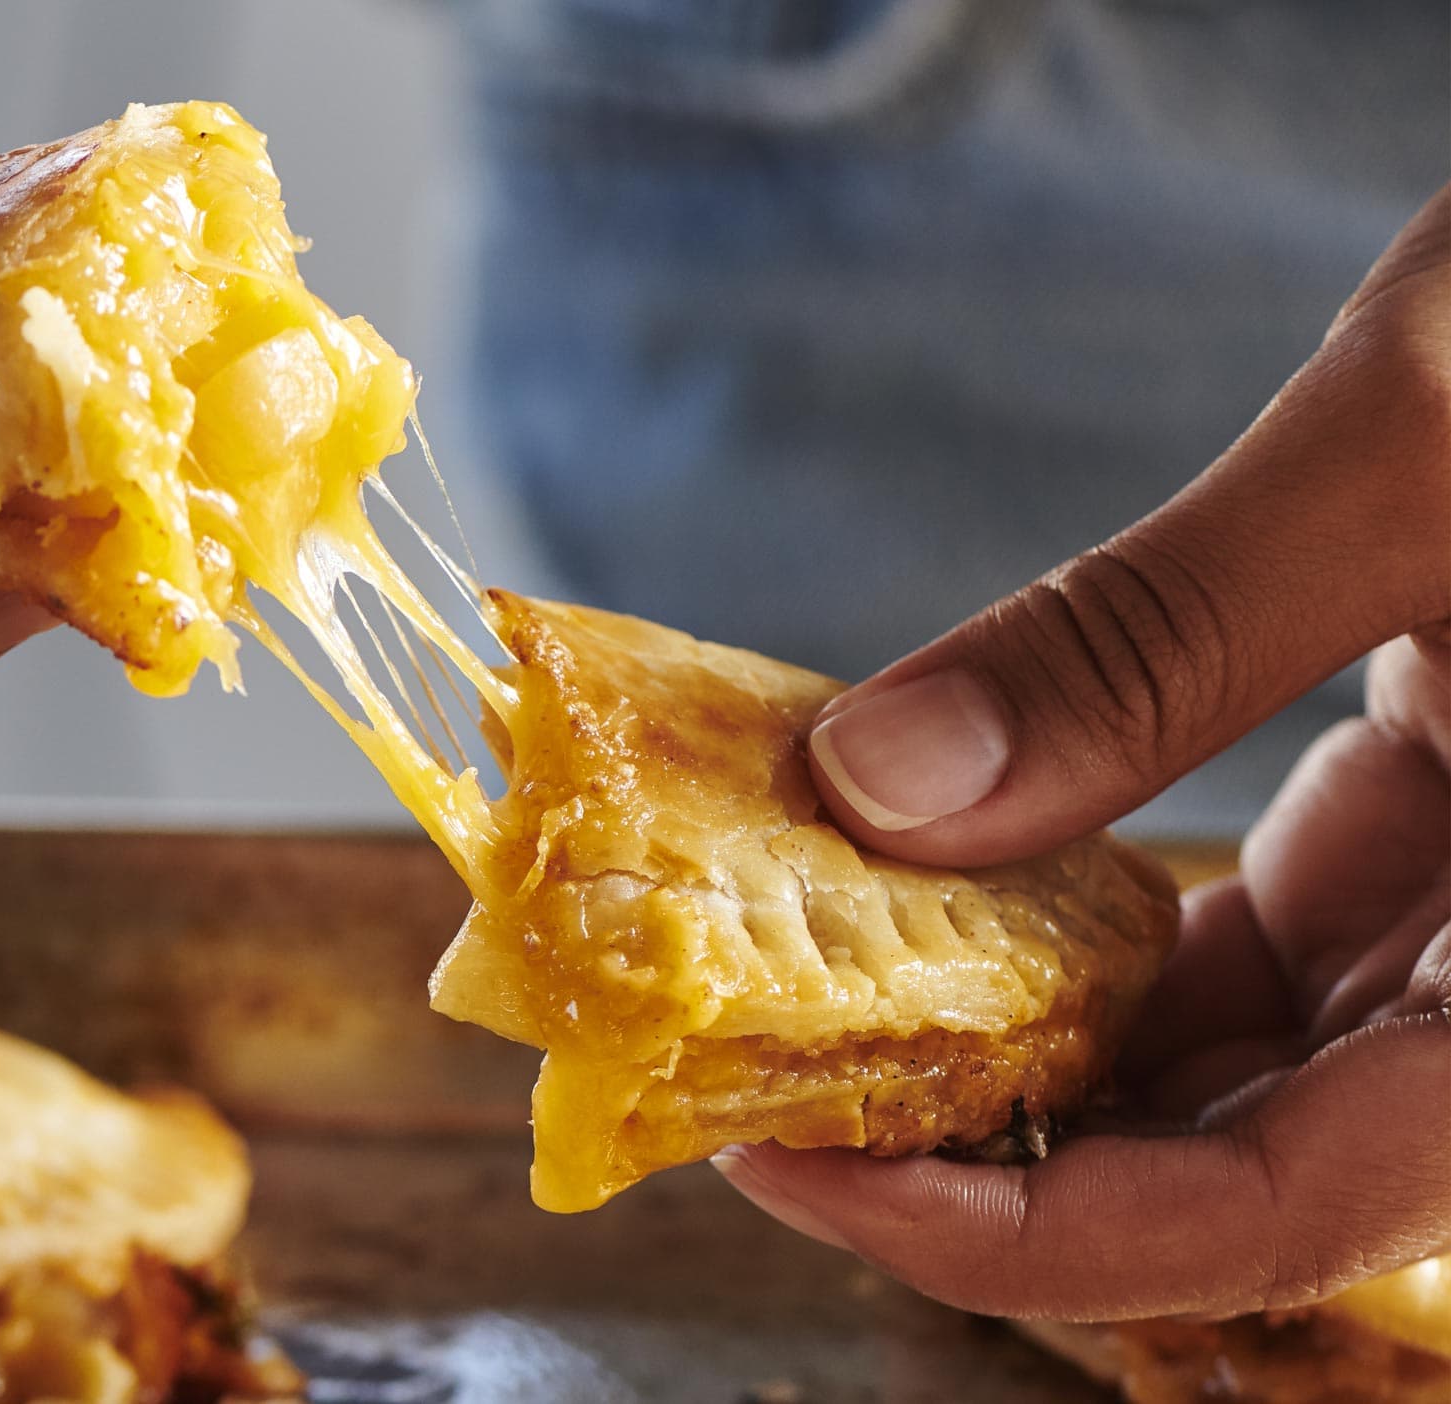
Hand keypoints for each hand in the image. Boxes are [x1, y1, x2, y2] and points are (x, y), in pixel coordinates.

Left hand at [711, 181, 1450, 1321]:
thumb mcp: (1424, 446)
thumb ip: (1155, 636)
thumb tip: (875, 786)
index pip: (1295, 1206)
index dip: (1034, 1232)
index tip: (807, 1177)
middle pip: (1251, 1168)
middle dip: (994, 1152)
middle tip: (760, 1084)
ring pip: (1247, 1068)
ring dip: (1031, 1045)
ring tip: (822, 990)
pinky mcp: (1450, 838)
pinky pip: (1262, 951)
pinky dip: (1097, 937)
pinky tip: (950, 886)